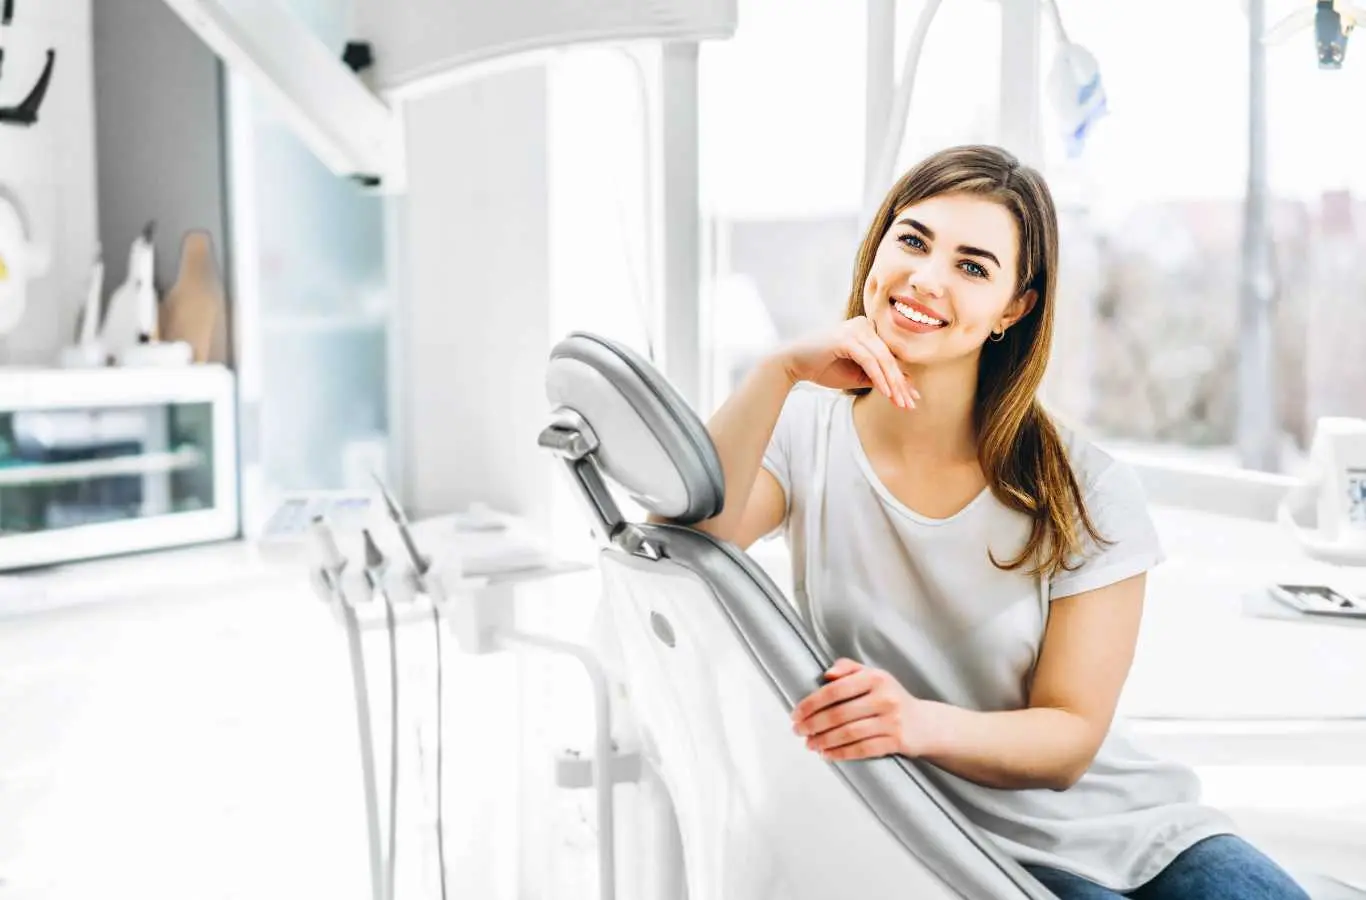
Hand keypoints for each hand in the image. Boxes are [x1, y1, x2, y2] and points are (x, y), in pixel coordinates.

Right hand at [775, 317, 918, 408]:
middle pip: (889, 357)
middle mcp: (864, 325)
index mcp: (867, 330)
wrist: (792, 363)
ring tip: (900, 402)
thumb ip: (878, 377)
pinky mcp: (847, 338)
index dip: (902, 378)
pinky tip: (886, 392)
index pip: (890, 355)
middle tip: (910, 404)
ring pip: (882, 359)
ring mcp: (855, 329)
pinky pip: (869, 360)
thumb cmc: (822, 368)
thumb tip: (905, 386)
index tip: (912, 397)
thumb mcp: (856, 375)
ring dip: (893, 383)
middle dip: (901, 383)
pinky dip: (879, 377)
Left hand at [790, 658, 927, 761]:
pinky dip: (842, 753)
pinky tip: (827, 755)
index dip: (812, 703)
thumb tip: (826, 674)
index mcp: (876, 678)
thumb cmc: (892, 697)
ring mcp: (892, 721)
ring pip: (849, 733)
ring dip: (824, 741)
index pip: (835, 690)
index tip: (795, 713)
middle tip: (798, 731)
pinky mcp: (897, 741)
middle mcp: (885, 698)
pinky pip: (863, 749)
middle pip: (839, 714)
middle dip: (813, 724)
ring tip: (809, 744)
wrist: (925, 723)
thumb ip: (849, 669)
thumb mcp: (874, 676)